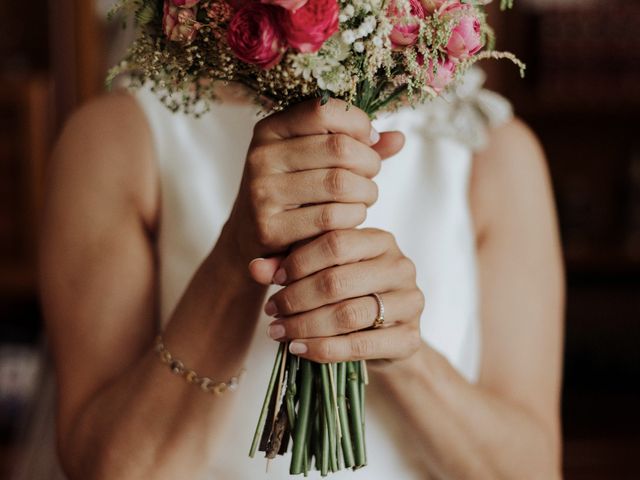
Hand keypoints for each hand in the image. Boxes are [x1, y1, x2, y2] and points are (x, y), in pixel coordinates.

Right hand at [224, 98, 404, 263]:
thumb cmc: (293, 194)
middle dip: (369, 163)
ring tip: (363, 198)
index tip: (368, 141)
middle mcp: (261, 157)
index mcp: (270, 130)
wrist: (251, 239)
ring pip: (340, 184)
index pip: (324, 109)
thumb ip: (355, 146)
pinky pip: (331, 218)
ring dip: (366, 193)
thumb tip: (398, 138)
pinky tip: (349, 219)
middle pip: (340, 148)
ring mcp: (262, 193)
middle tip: (370, 177)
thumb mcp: (313, 160)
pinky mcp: (269, 228)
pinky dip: (352, 219)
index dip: (359, 123)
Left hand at [250, 228, 424, 362]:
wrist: (386, 336)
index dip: (299, 261)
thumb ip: (290, 265)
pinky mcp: (410, 339)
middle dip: (296, 298)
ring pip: (347, 314)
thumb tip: (254, 268)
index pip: (336, 242)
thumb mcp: (321, 272)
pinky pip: (360, 345)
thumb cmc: (349, 294)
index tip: (273, 280)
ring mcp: (410, 303)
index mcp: (380, 240)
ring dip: (305, 325)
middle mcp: (401, 267)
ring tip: (278, 331)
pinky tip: (298, 348)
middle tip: (271, 310)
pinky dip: (323, 348)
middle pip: (338, 280)